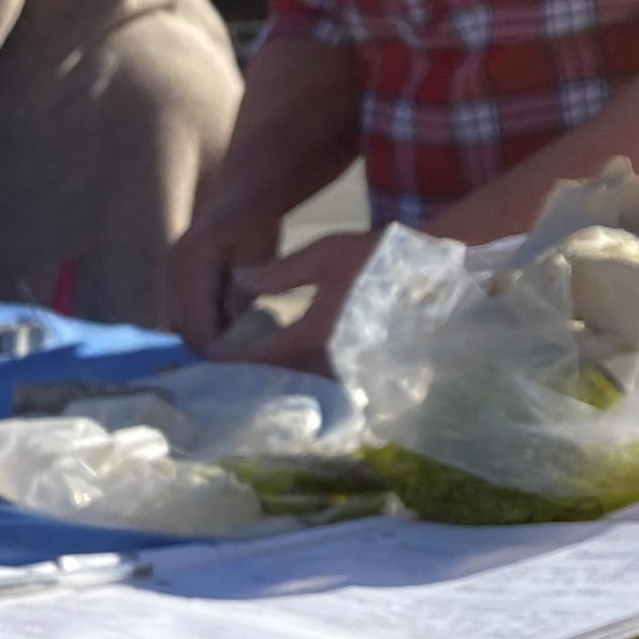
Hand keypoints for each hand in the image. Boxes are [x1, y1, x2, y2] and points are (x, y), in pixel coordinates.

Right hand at [164, 201, 283, 351]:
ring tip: (230, 353)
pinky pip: (179, 314)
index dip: (217, 350)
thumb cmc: (257, 223)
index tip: (240, 367)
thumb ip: (242, 294)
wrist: (242, 196)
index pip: (197, 323)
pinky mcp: (170, 280)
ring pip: (178, 325)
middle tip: (236, 366)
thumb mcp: (258, 256)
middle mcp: (171, 271)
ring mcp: (167, 275)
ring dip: (202, 340)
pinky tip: (221, 333)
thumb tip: (230, 336)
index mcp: (191, 263)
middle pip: (183, 328)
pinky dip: (198, 327)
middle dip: (208, 349)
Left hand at [213, 232, 380, 373]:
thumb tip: (238, 280)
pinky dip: (299, 376)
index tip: (207, 357)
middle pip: (274, 378)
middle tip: (220, 369)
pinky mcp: (361, 373)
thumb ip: (278, 273)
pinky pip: (319, 381)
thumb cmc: (378, 258)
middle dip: (247, 374)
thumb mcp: (324, 255)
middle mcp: (326, 362)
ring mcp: (346, 373)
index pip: (257, 356)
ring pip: (296, 383)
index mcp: (311, 335)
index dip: (228, 358)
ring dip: (272, 378)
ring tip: (246, 370)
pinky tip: (286, 366)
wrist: (431, 272)